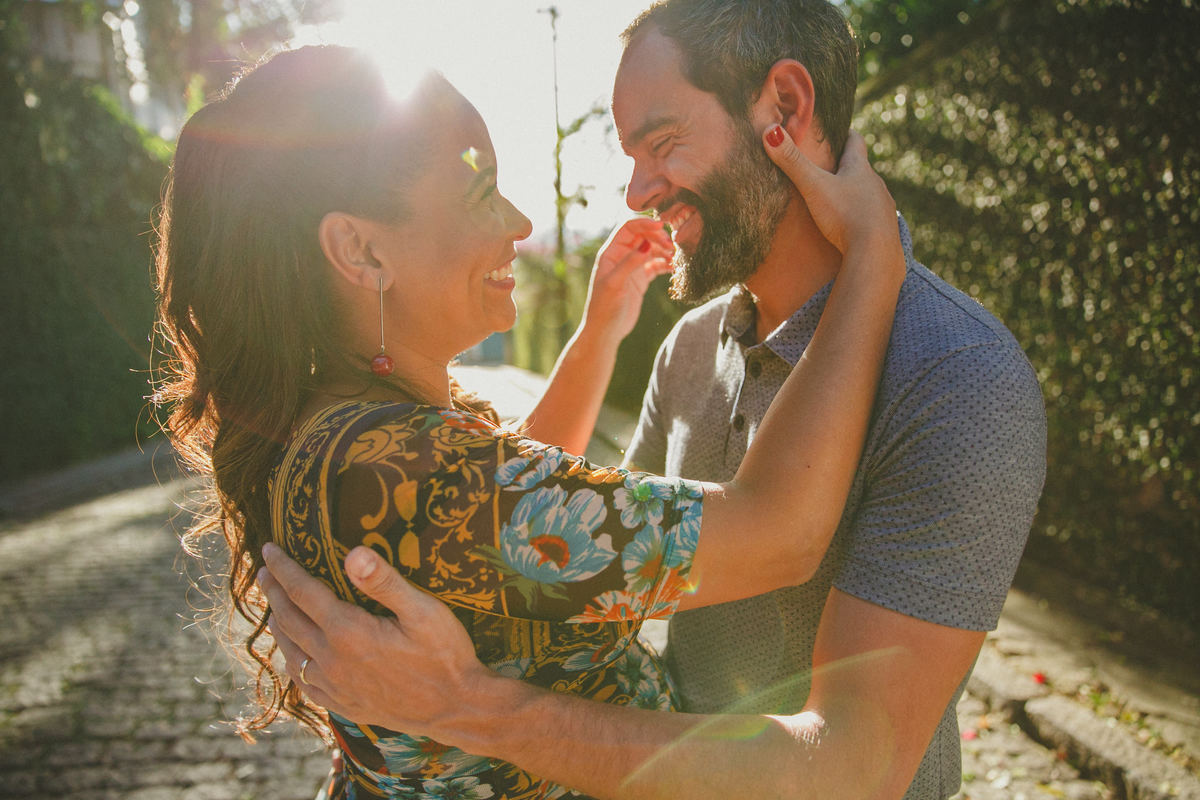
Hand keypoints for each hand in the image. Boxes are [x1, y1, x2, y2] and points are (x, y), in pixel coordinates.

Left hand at [258, 543, 488, 739]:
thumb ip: (385, 582)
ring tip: (274, 608)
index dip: (283, 569)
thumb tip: (353, 553)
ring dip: (279, 626)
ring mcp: (335, 686)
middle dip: (274, 592)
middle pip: (290, 619)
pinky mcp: (343, 704)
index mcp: (348, 632)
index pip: (303, 592)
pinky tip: (295, 656)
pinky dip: (292, 662)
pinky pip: (303, 682)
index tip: (268, 550)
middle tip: (264, 572)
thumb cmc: (445, 655)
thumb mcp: (424, 611)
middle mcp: (332, 660)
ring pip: (291, 652)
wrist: (455, 709)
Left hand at [580, 216, 673, 343]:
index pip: (628, 229)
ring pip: (652, 250)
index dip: (644, 224)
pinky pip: (656, 265)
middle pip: (643, 236)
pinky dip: (666, 264)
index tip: (662, 226)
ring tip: (676, 257)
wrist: (606, 332)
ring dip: (664, 250)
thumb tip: (647, 243)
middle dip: (658, 237)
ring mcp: (632, 268)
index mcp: (610, 253)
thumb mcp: (615, 284)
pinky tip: (674, 268)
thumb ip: (630, 262)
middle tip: (672, 245)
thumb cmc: (604, 308)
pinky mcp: (641, 279)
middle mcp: (621, 257)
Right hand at [763, 127, 901, 265]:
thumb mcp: (814, 187)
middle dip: (847, 167)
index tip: (838, 130)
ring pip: (868, 194)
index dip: (846, 134)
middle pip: (862, 169)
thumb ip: (792, 162)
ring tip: (837, 200)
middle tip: (829, 166)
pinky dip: (861, 217)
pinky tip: (851, 228)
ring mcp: (883, 208)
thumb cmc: (845, 215)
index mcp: (860, 169)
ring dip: (854, 194)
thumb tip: (769, 131)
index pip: (855, 142)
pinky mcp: (885, 231)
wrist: (875, 254)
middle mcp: (876, 185)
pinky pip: (872, 219)